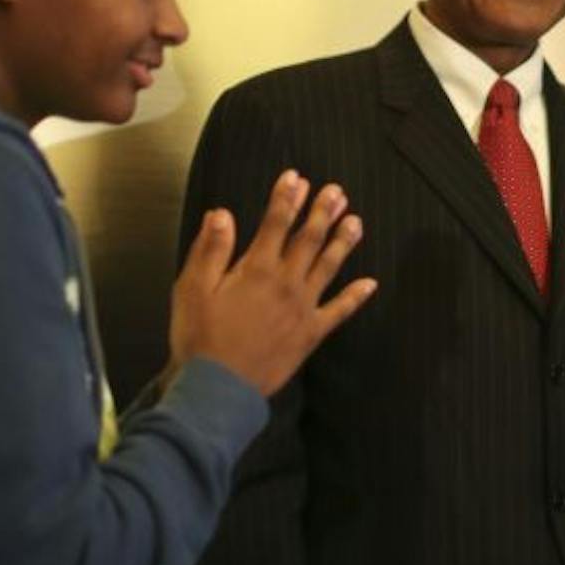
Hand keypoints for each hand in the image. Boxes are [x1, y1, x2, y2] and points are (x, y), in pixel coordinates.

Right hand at [170, 170, 376, 395]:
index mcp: (257, 268)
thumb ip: (211, 249)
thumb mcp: (193, 289)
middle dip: (322, 212)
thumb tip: (222, 214)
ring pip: (329, 267)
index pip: (276, 222)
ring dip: (343, 242)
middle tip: (338, 191)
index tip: (297, 177)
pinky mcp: (312, 333)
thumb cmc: (200, 337)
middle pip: (309, 239)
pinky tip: (371, 283)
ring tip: (356, 220)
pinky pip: (339, 311)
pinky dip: (356, 297)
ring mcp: (304, 307)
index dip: (286, 197)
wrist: (219, 388)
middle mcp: (286, 282)